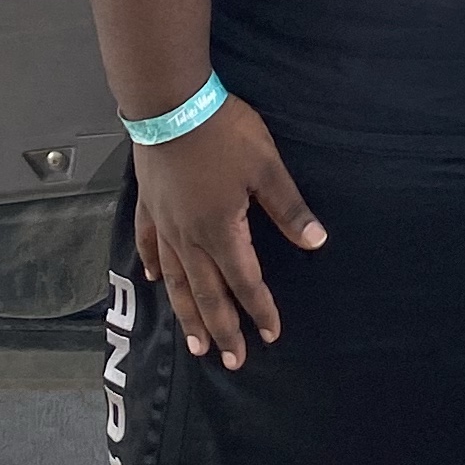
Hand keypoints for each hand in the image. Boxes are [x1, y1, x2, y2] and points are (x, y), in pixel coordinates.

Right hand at [132, 98, 323, 367]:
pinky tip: (151, 279)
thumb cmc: (222, 133)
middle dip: (222, 329)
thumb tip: (317, 242)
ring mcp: (164, 223)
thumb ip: (288, 208)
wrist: (168, 103)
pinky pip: (148, 244)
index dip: (259, 310)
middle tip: (232, 361)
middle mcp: (189, 237)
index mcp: (221, 231)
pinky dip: (151, 265)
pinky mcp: (148, 205)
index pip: (245, 282)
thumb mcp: (265, 167)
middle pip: (207, 293)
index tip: (271, 335)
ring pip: (175, 280)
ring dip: (186, 314)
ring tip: (194, 343)